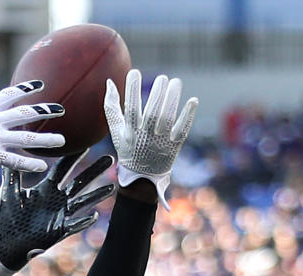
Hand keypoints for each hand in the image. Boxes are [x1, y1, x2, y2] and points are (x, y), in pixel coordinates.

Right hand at [0, 80, 65, 180]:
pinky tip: (42, 166)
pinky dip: (29, 163)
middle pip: (25, 113)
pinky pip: (14, 159)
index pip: (10, 94)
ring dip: (45, 139)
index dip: (26, 89)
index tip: (40, 85)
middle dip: (45, 110)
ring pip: (25, 137)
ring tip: (61, 141)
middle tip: (61, 109)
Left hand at [0, 152, 114, 270]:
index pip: (63, 168)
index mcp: (46, 188)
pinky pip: (74, 225)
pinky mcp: (59, 230)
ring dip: (97, 195)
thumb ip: (11, 172)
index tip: (86, 144)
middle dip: (95, 171)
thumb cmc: (8, 217)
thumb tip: (5, 148)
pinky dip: (83, 221)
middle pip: (79, 181)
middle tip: (111, 158)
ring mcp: (60, 214)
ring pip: (82, 201)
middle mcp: (57, 199)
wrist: (6, 242)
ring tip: (112, 187)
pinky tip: (93, 215)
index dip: (74, 156)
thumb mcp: (9, 191)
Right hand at [103, 69, 197, 204]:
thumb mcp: (116, 131)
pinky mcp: (174, 146)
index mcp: (129, 132)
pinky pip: (182, 129)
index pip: (131, 109)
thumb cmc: (128, 148)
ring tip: (175, 82)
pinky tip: (193, 100)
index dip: (132, 90)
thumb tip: (109, 82)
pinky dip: (188, 116)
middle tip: (162, 77)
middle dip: (157, 93)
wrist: (142, 177)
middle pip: (152, 113)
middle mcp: (145, 137)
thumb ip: (111, 107)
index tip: (134, 72)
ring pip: (168, 118)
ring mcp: (160, 142)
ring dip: (172, 99)